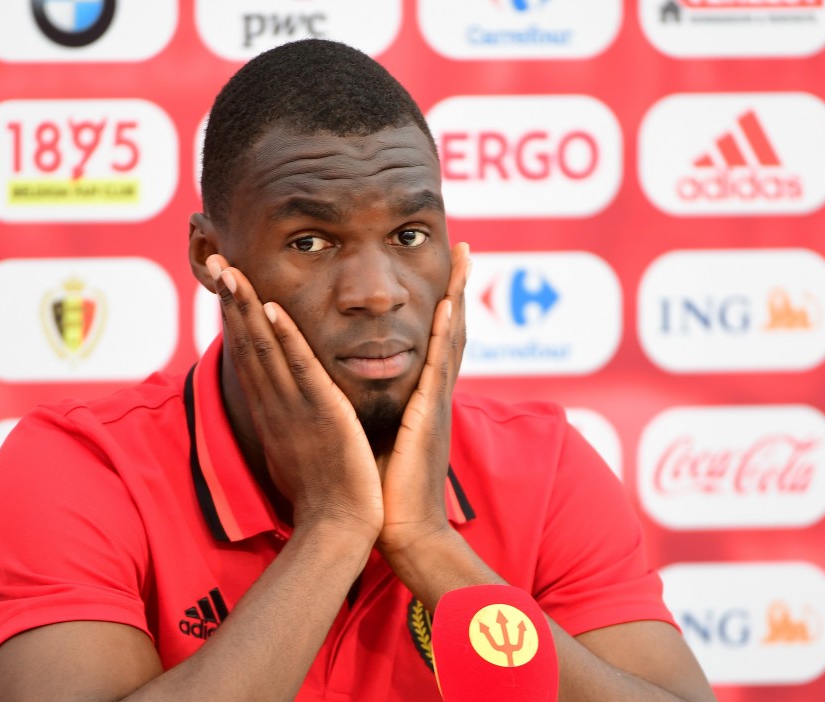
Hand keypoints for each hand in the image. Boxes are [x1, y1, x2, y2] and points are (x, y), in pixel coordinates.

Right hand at [207, 254, 383, 539]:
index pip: (248, 355)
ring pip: (264, 349)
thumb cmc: (323, 493)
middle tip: (216, 260)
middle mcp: (274, 405)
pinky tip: (272, 307)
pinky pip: (299, 369)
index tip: (226, 284)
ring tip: (231, 270)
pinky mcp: (319, 413)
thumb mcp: (298, 450)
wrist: (338, 527)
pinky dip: (284, 337)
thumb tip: (286, 408)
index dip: (235, 317)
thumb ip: (291, 423)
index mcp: (272, 411)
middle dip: (230, 300)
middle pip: (246, 344)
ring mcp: (293, 408)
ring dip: (246, 307)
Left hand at [377, 242, 469, 554]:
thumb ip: (384, 414)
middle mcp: (435, 395)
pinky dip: (443, 334)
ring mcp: (436, 404)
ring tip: (464, 257)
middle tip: (464, 247)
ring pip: (450, 338)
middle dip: (459, 286)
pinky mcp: (428, 417)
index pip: (436, 342)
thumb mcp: (386, 440)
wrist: (404, 531)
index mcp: (424, 400)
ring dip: (457, 294)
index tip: (445, 272)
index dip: (443, 305)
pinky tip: (445, 304)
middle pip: (451, 329)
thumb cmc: (390, 492)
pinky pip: (436, 367)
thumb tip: (360, 395)